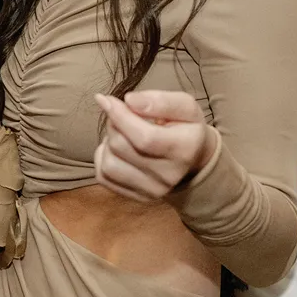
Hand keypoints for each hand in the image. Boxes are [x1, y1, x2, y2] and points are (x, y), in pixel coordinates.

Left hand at [93, 91, 217, 201]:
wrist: (194, 160)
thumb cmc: (186, 127)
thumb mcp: (184, 106)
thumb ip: (160, 100)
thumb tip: (129, 101)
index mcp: (185, 149)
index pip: (144, 137)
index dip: (120, 116)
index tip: (106, 100)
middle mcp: (169, 175)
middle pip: (121, 147)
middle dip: (114, 124)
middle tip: (121, 115)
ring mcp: (153, 190)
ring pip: (109, 164)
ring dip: (107, 142)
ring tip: (122, 134)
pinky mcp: (138, 197)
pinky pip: (104, 177)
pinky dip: (103, 159)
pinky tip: (117, 150)